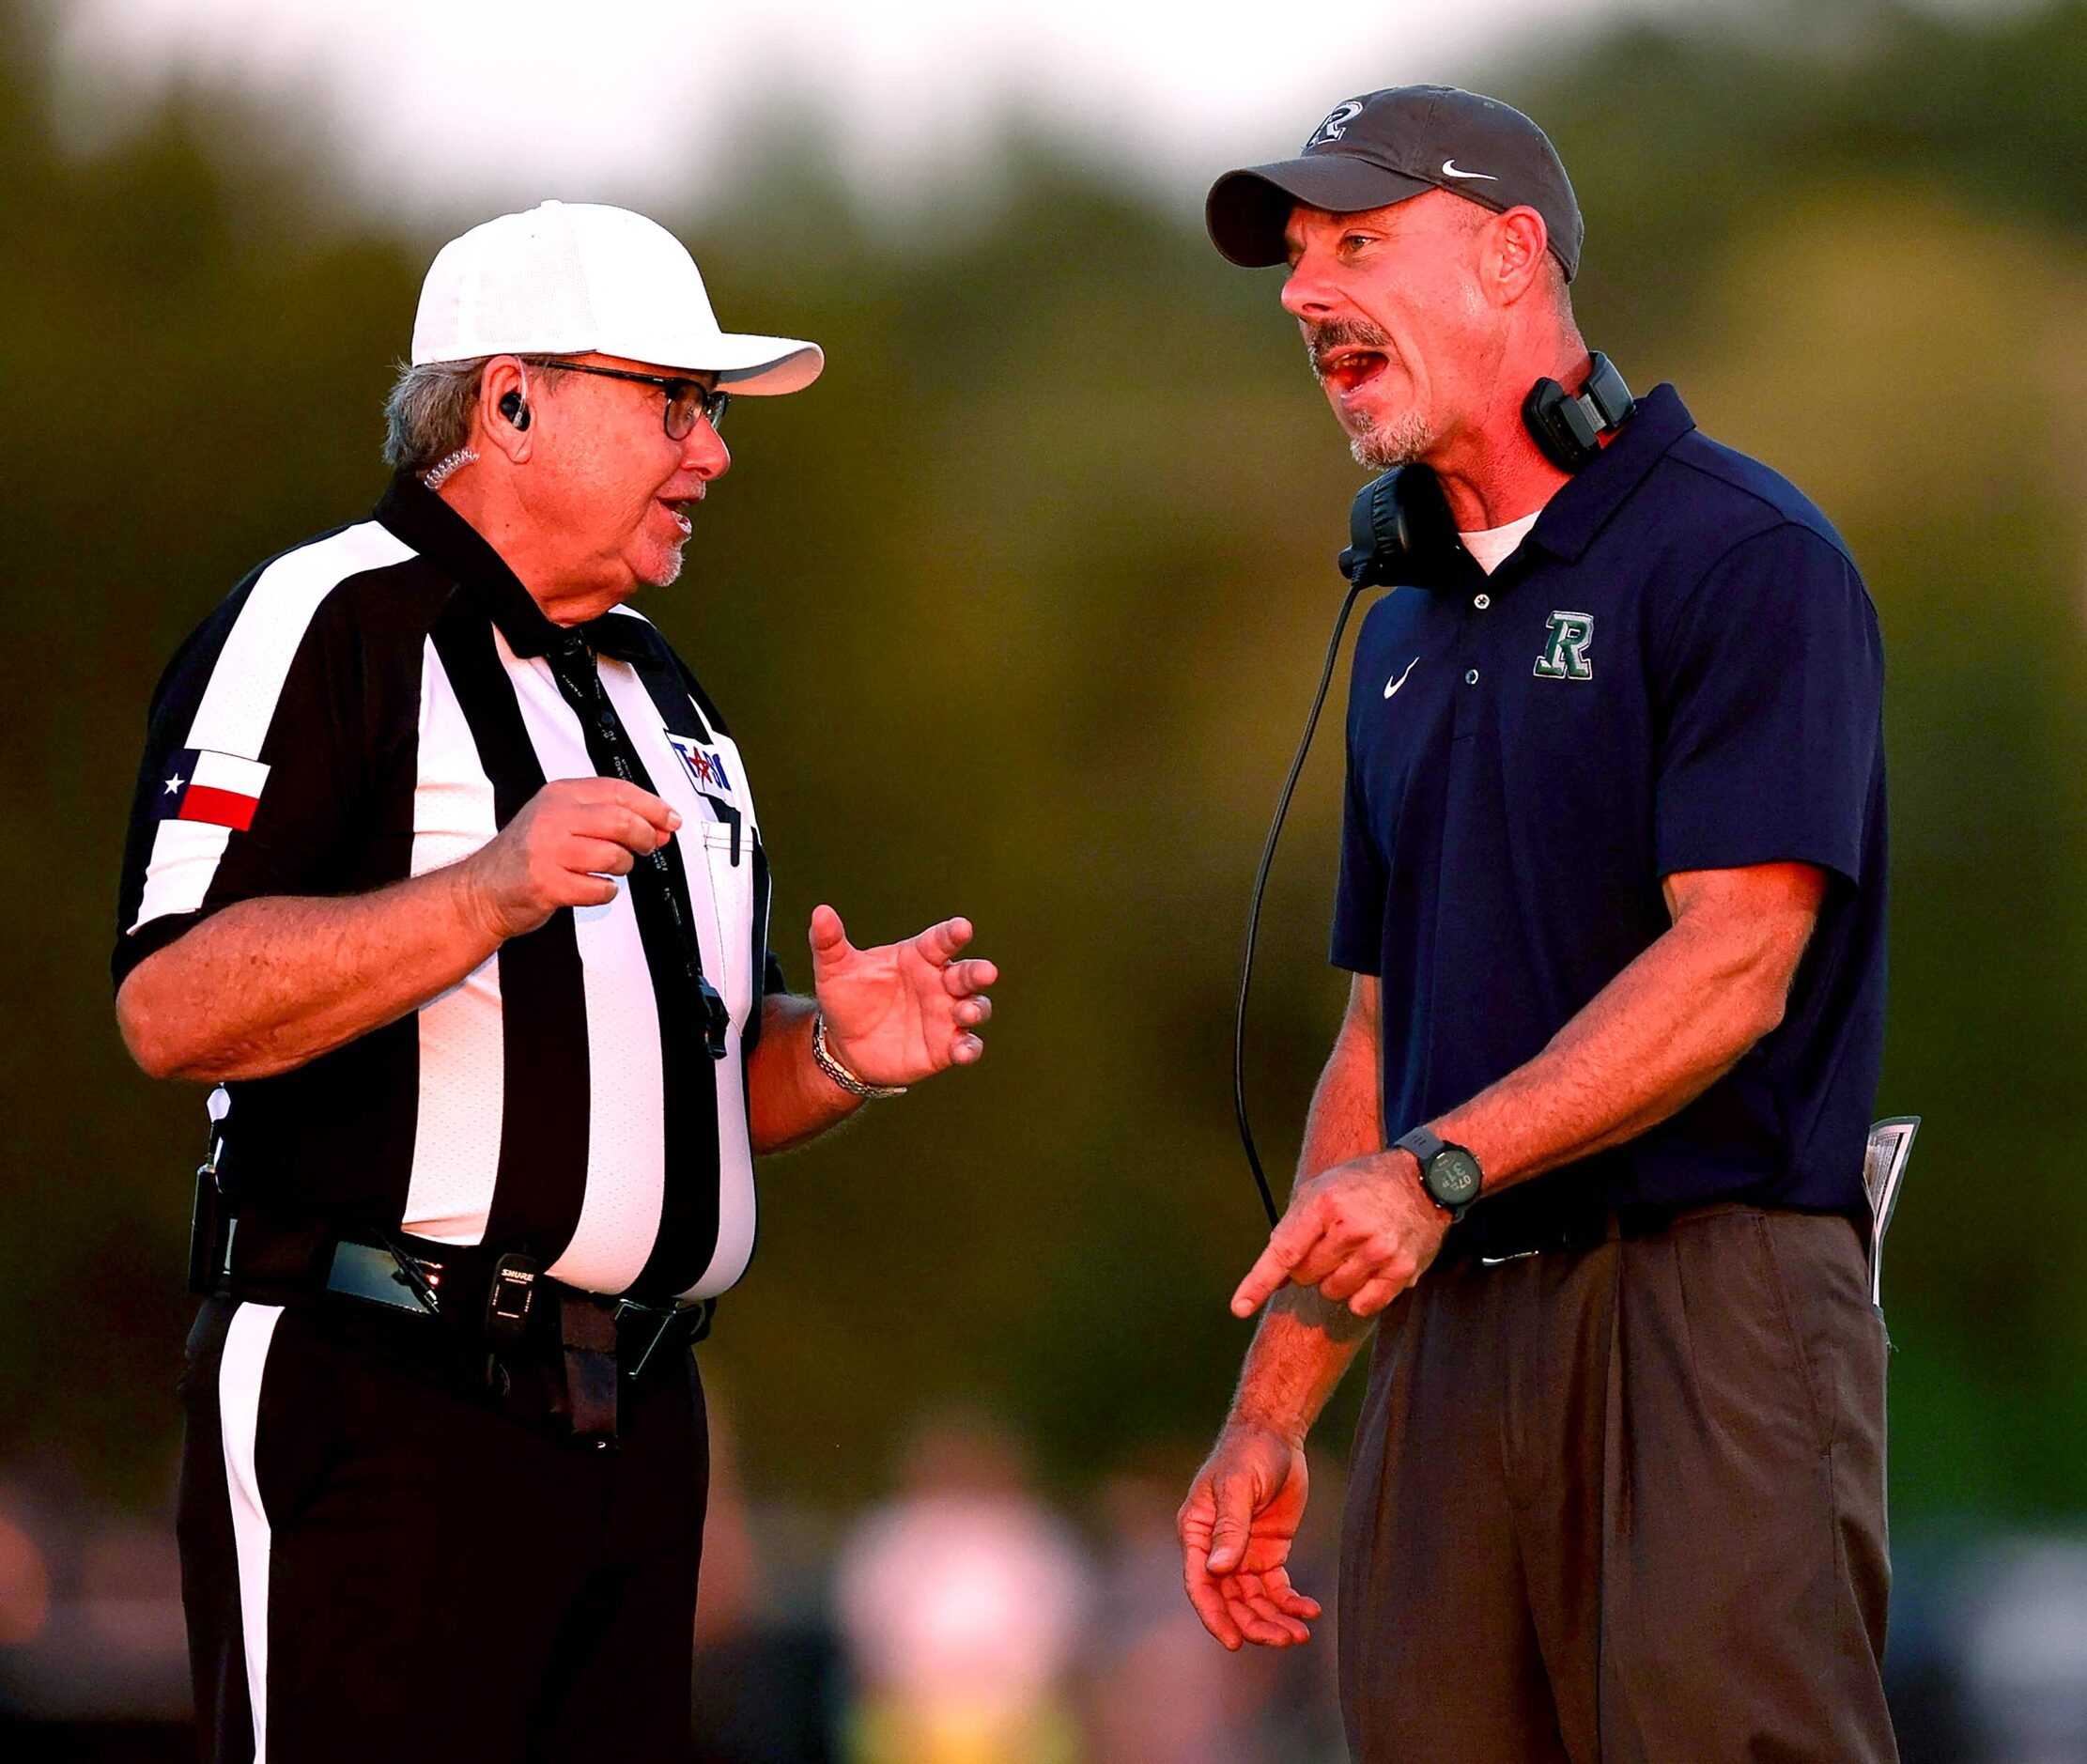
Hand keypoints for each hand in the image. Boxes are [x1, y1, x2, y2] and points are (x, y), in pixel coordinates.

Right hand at [461, 777, 678, 939]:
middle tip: (646, 847)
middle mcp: (553, 817)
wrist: (482, 890)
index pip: (618, 790)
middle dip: (644, 838)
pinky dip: (605, 892)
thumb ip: (609, 819)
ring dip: (622, 867)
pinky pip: (599, 889)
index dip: (653, 806)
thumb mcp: (562, 821)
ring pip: (613, 856)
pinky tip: (592, 887)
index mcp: (560, 795)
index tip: (671, 820)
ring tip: (608, 869)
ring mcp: (548, 851)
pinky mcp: (547, 884)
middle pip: (621, 821)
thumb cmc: (528, 855)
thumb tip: (660, 827)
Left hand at [808, 906, 995, 1085]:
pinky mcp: (945, 1047)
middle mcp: (939, 983)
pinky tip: (961, 1051)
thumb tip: (820, 912)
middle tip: (986, 972)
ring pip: (975, 1007)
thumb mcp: (834, 970)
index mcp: (919, 957)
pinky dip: (969, 1048)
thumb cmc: (849, 998)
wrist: (845, 1045)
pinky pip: (966, 1046)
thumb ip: (829, 942)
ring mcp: (946, 1016)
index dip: (953, 934)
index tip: (963, 928)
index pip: (941, 941)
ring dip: (976, 1008)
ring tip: (966, 1012)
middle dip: (978, 972)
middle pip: (967, 974)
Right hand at [1177, 1421, 1320, 1648]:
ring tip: (1299, 1635)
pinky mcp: (1268, 1554)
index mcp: (1196, 1533)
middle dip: (1255, 1625)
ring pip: (1254, 1601)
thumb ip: (1229, 1527)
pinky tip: (1310, 1611)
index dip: (1215, 1617)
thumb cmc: (1247, 1454)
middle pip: (1230, 1600)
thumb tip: (1217, 1569)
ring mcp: (1242, 1554)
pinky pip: (1277, 1588)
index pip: (1200, 1584)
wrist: (1276, 1435)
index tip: (1234, 1643)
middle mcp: (1216, 1550)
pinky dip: (1291, 1603)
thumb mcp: (1238, 1486)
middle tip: (1283, 1640)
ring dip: (1274, 1620)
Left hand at [1231, 1151, 1448, 1320]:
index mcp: (1324, 1204)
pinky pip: (1363, 1305)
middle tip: (1330, 1242)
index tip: (1239, 1307)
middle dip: (1309, 1266)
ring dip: (1335, 1280)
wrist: (1423, 1181)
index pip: (1284, 1252)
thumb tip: (1275, 1280)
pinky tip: (1369, 1270)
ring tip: (1353, 1252)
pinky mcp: (1402, 1270)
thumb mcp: (1319, 1192)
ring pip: (1332, 1293)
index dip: (1258, 1282)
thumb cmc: (1362, 1186)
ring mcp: (1379, 1251)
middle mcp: (1352, 1228)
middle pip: (1305, 1277)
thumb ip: (1293, 1232)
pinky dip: (1359, 1295)